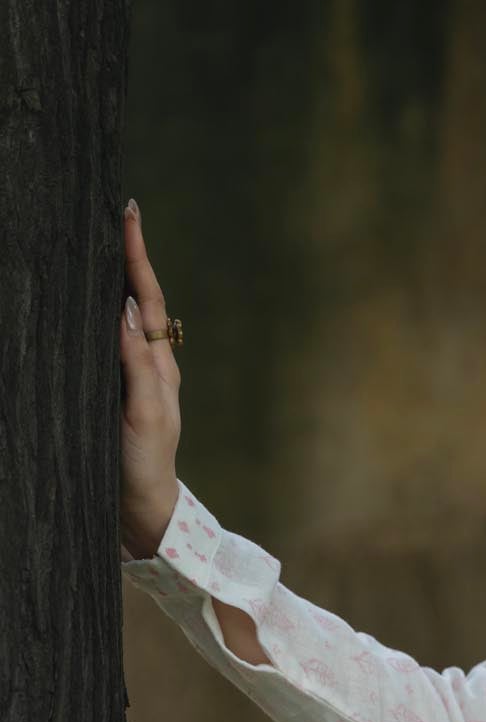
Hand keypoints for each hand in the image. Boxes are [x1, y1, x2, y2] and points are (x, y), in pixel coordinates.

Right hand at [118, 200, 181, 559]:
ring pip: (124, 316)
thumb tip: (126, 311)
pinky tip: (90, 299)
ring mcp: (134, 376)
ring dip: (115, 278)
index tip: (128, 214)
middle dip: (127, 255)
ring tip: (102, 239)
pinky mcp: (118, 390)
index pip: (145, 299)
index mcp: (158, 365)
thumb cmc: (144, 466)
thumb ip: (136, 366)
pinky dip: (102, 312)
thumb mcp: (143, 416)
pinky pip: (111, 340)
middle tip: (116, 211)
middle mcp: (149, 364)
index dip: (136, 256)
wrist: (142, 510)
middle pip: (137, 298)